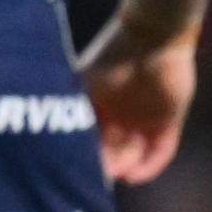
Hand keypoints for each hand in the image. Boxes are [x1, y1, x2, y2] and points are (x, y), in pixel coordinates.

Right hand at [75, 14, 197, 183]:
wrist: (152, 36)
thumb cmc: (111, 57)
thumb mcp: (83, 86)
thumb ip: (69, 110)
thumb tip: (43, 140)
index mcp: (98, 107)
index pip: (89, 141)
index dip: (83, 157)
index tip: (73, 171)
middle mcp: (121, 116)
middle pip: (112, 151)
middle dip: (105, 165)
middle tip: (97, 175)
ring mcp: (145, 120)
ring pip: (135, 154)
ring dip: (126, 166)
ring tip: (117, 171)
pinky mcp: (169, 121)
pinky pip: (162, 151)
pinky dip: (150, 166)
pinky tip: (134, 176)